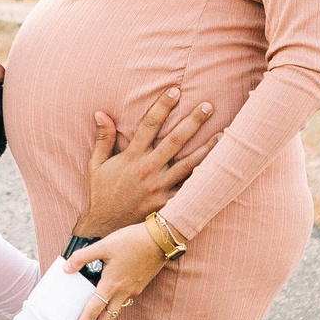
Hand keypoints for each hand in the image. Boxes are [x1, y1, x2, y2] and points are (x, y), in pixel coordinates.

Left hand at [65, 223, 171, 319]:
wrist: (160, 239)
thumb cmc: (132, 241)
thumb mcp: (104, 245)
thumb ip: (82, 257)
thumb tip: (67, 268)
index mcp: (111, 285)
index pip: (91, 312)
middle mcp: (122, 292)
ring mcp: (132, 291)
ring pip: (115, 312)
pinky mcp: (139, 285)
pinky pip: (123, 301)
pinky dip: (114, 307)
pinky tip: (109, 303)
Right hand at [76, 87, 212, 237]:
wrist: (105, 229)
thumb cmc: (101, 194)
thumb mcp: (96, 165)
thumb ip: (103, 139)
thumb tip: (101, 113)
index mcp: (131, 157)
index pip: (148, 125)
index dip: (162, 106)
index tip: (175, 91)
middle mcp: (147, 170)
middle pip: (174, 141)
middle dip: (192, 122)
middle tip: (208, 106)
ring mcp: (160, 188)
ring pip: (189, 165)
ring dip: (207, 149)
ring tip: (224, 135)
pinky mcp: (167, 205)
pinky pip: (190, 190)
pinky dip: (204, 180)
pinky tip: (220, 170)